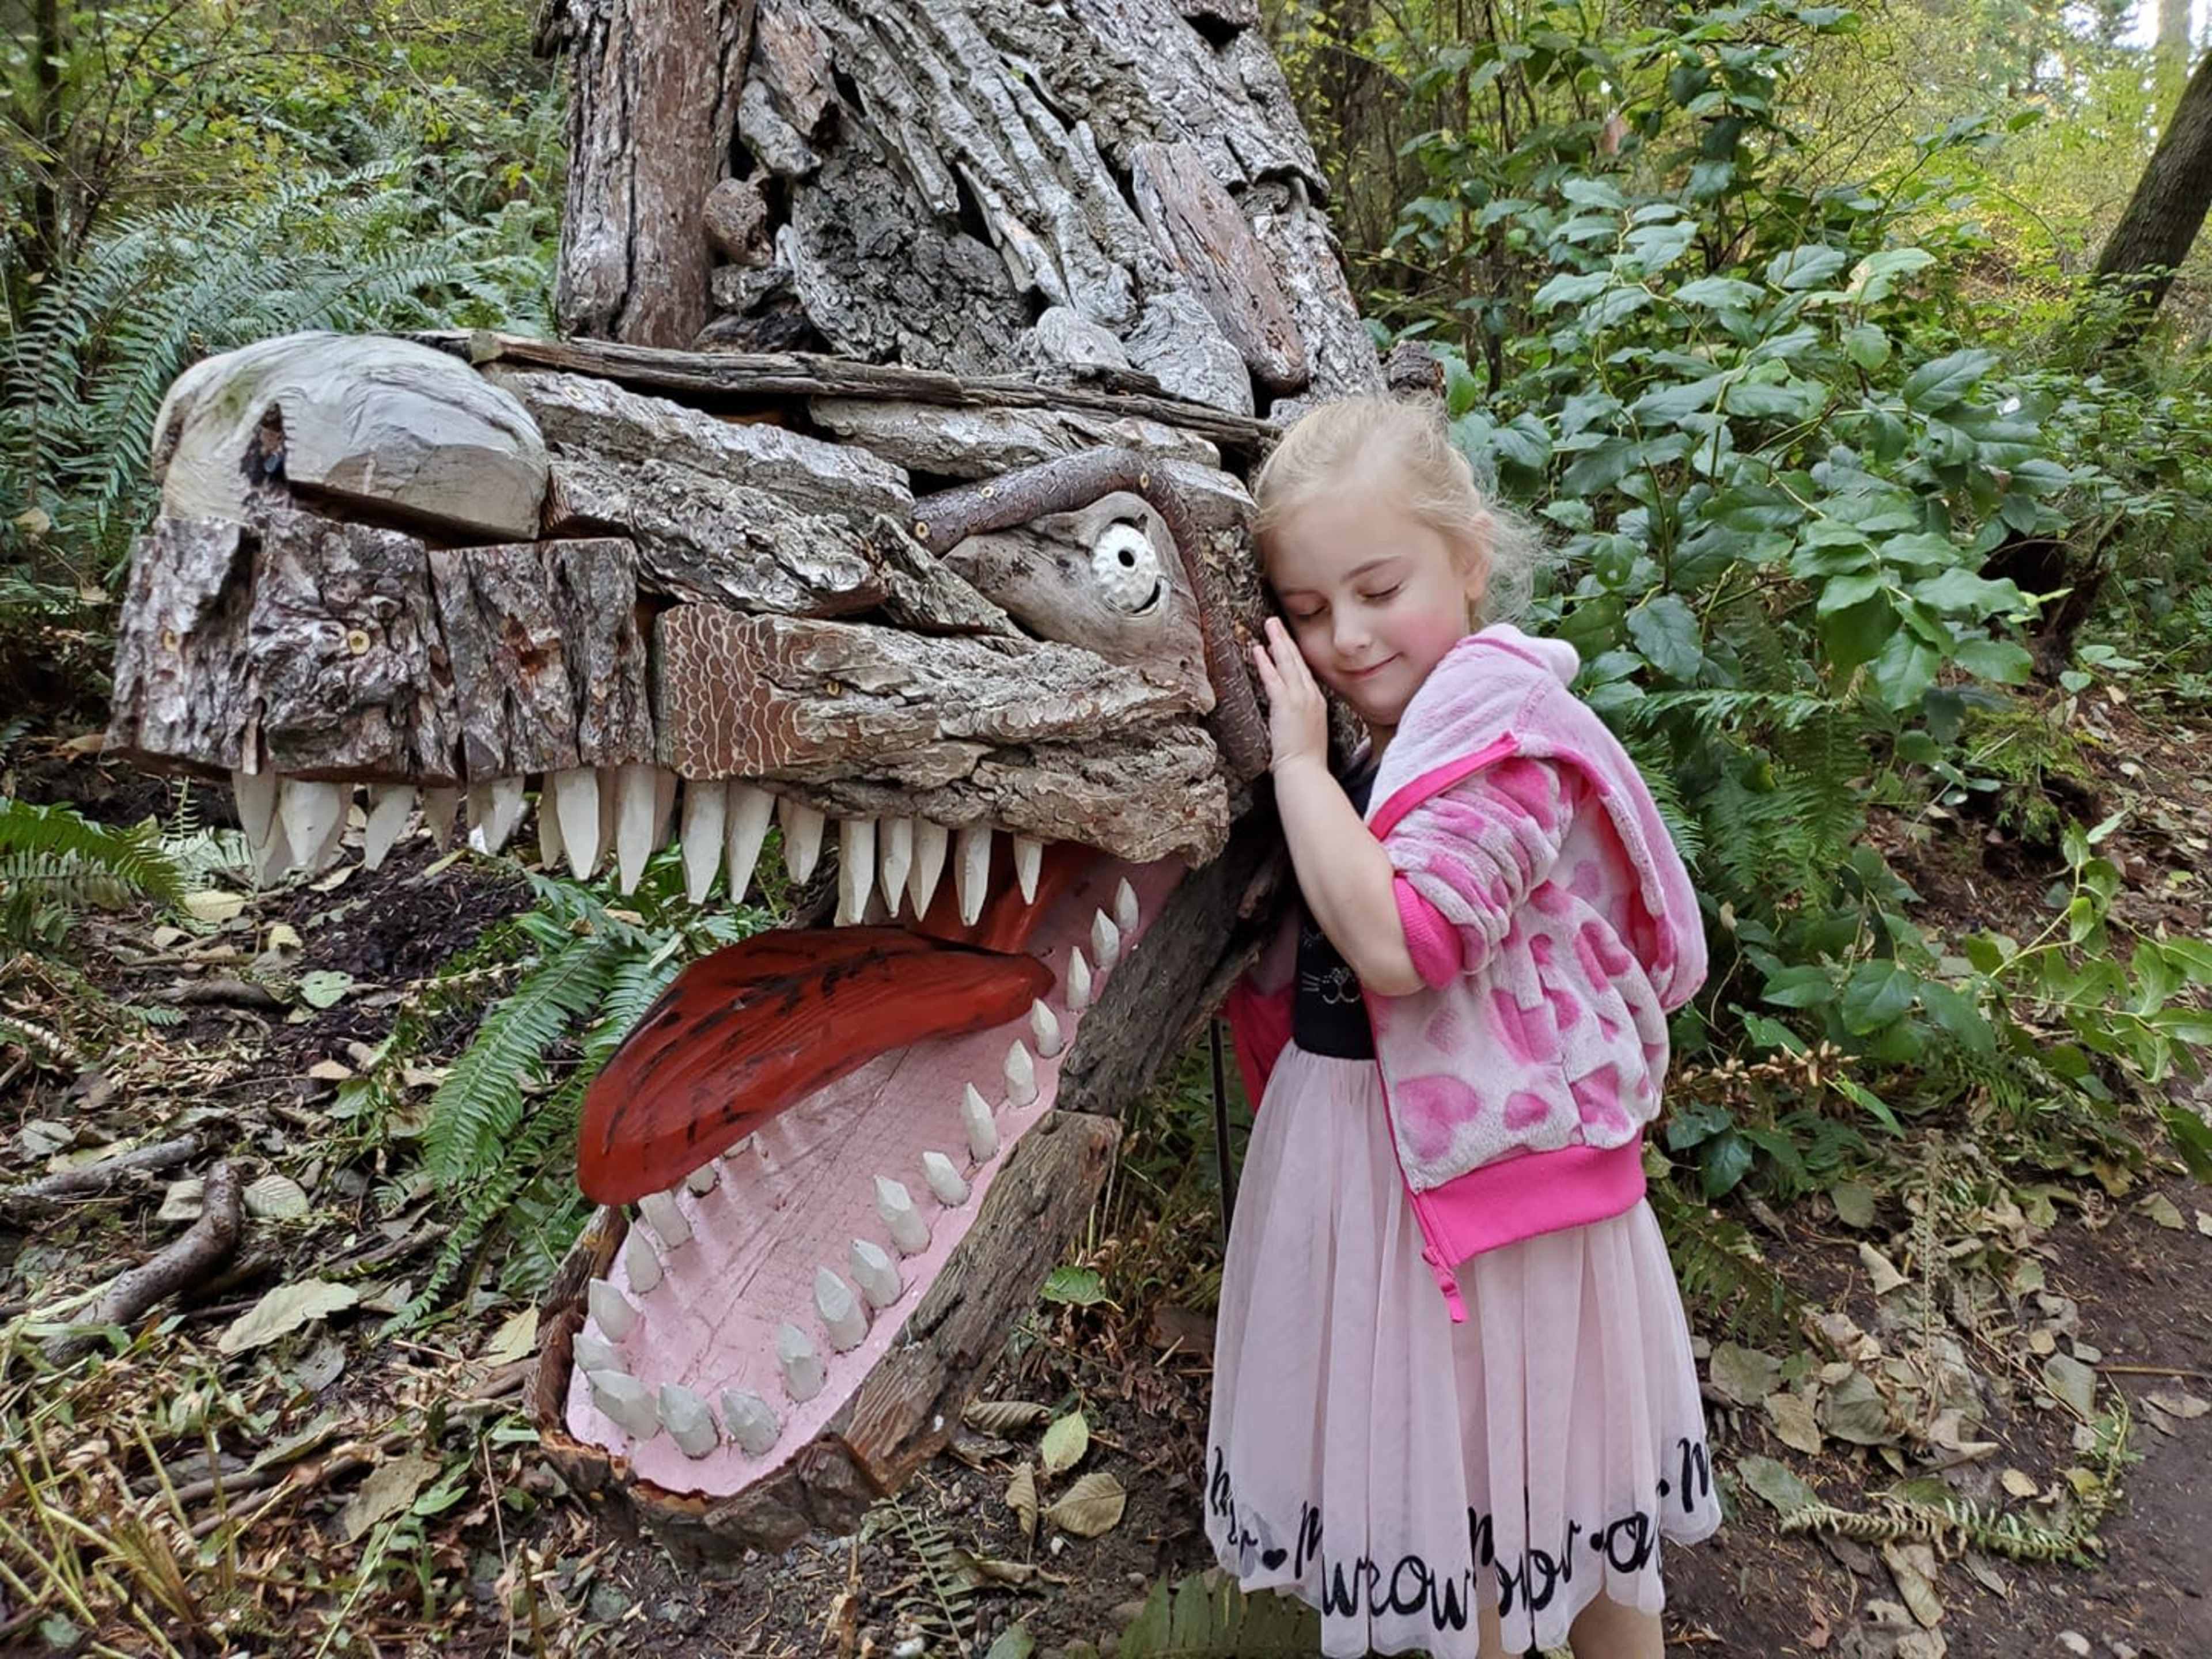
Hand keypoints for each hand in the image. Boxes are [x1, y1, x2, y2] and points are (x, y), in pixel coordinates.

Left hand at [1249, 617, 1328, 775]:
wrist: (1305, 772)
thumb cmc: (1304, 761)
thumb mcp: (1306, 733)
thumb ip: (1299, 719)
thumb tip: (1288, 715)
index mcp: (1317, 703)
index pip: (1304, 672)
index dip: (1293, 655)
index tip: (1285, 641)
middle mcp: (1311, 697)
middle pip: (1297, 662)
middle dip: (1286, 640)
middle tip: (1275, 623)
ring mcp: (1300, 700)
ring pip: (1288, 664)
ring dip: (1277, 642)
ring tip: (1269, 625)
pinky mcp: (1287, 706)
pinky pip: (1274, 679)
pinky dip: (1266, 663)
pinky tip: (1258, 649)